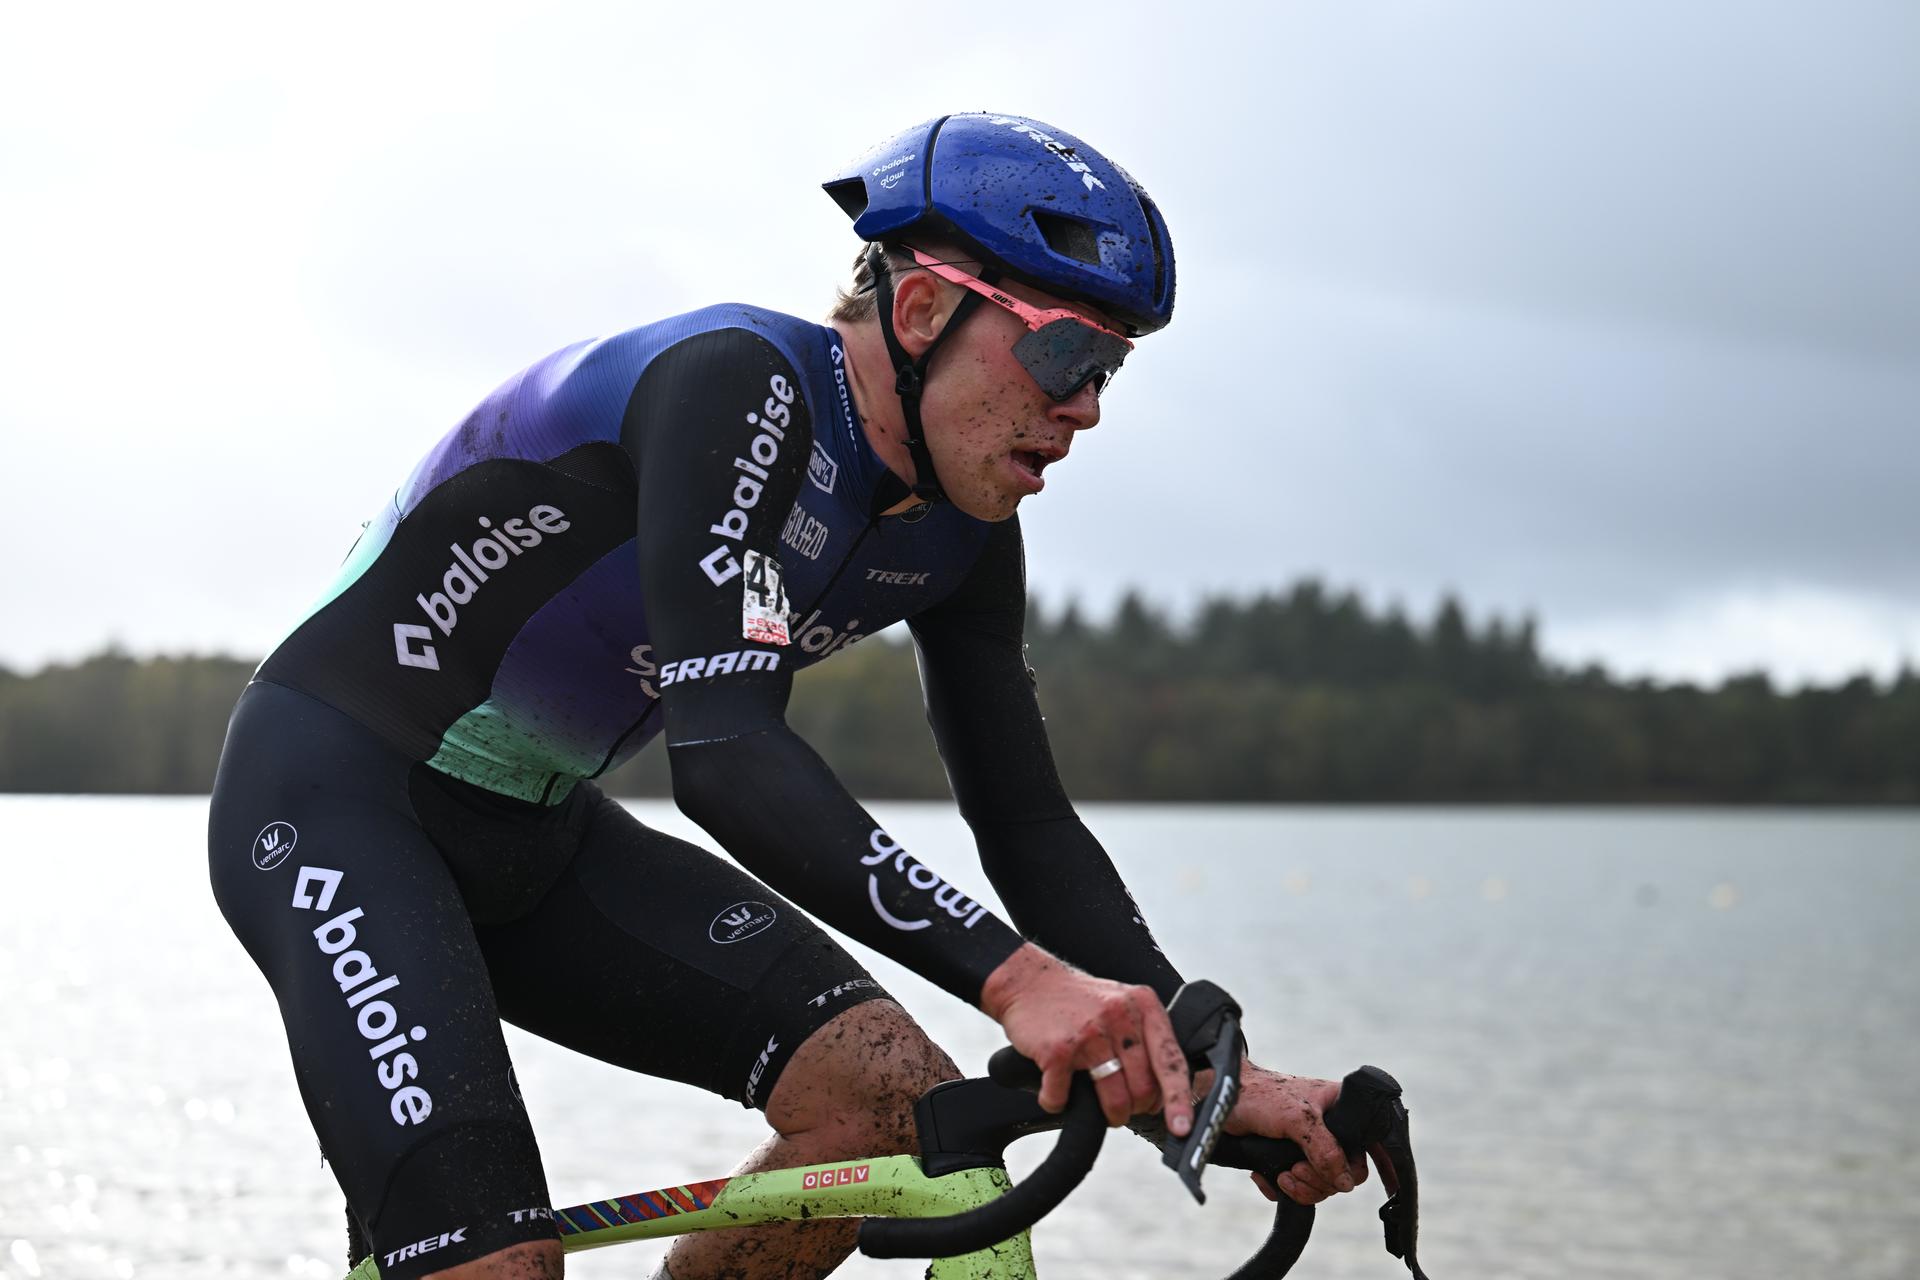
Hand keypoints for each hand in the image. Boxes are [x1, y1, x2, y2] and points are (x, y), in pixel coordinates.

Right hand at [980, 943, 1192, 1135]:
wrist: (1028, 982)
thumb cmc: (1077, 1000)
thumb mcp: (1122, 1006)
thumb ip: (1145, 1040)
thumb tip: (1165, 1092)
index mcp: (1144, 1006)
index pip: (1171, 1061)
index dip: (1179, 1100)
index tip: (1182, 1128)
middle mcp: (1121, 1017)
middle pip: (1143, 1088)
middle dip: (1135, 1108)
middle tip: (1124, 1106)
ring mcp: (1090, 1034)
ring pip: (1114, 1100)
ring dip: (1109, 1115)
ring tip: (1099, 1107)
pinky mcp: (1059, 1050)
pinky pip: (1065, 1098)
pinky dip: (1058, 1102)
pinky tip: (1056, 1090)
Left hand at [1225, 1061, 1368, 1204]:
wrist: (1224, 1102)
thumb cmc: (1260, 1095)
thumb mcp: (1298, 1120)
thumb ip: (1326, 1150)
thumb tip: (1345, 1182)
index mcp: (1341, 1108)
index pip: (1365, 1147)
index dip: (1359, 1168)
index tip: (1342, 1176)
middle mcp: (1330, 1127)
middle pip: (1343, 1174)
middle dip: (1319, 1181)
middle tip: (1296, 1171)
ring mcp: (1310, 1145)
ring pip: (1321, 1185)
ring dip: (1301, 1188)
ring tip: (1282, 1176)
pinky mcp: (1290, 1158)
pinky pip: (1299, 1187)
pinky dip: (1284, 1190)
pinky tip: (1268, 1176)